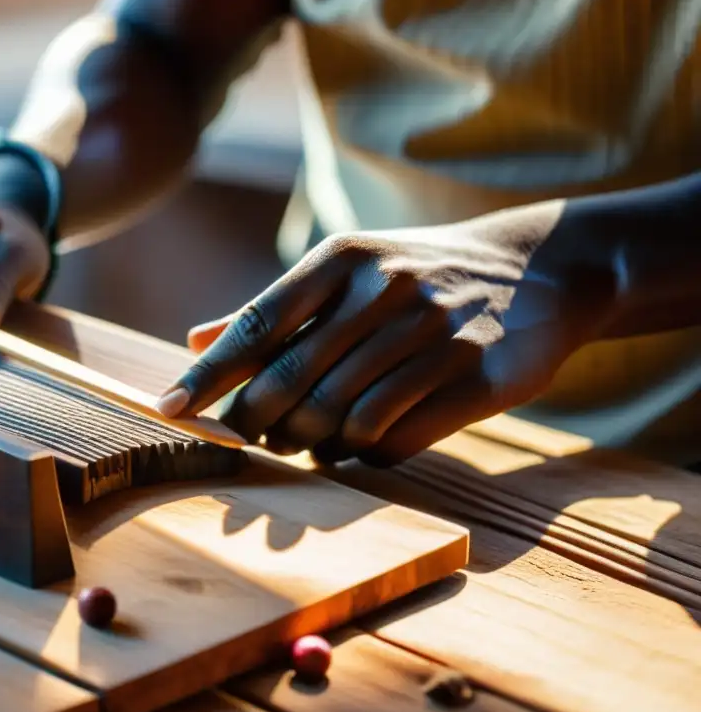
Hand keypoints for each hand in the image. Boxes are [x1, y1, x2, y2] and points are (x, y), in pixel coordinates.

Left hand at [157, 204, 613, 465]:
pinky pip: (397, 437)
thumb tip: (195, 339)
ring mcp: (436, 334)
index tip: (170, 411)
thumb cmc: (420, 273)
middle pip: (293, 380)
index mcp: (343, 258)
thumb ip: (274, 309)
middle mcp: (386, 290)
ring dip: (311, 443)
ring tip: (304, 443)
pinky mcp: (479, 378)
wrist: (541, 269)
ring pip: (342, 417)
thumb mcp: (351, 269)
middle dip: (257, 422)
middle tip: (248, 440)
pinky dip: (364, 453)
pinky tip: (357, 445)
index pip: (258, 323)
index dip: (209, 374)